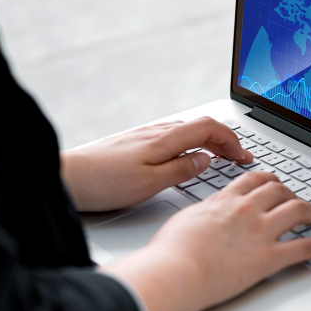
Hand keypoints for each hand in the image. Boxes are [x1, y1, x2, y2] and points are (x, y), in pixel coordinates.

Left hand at [60, 117, 253, 211]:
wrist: (65, 176)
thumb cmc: (103, 183)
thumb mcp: (149, 183)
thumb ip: (181, 169)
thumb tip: (206, 159)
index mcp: (164, 139)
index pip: (209, 127)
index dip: (232, 140)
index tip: (244, 157)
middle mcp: (156, 132)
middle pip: (200, 127)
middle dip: (225, 141)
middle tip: (240, 159)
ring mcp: (143, 135)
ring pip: (186, 131)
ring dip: (208, 142)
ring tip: (220, 159)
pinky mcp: (133, 143)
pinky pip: (172, 137)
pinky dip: (190, 144)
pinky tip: (186, 157)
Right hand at [102, 171, 310, 310]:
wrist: (175, 271)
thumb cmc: (172, 251)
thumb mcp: (185, 219)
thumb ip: (204, 213)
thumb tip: (207, 214)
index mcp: (225, 200)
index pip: (254, 180)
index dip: (269, 180)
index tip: (274, 183)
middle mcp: (247, 210)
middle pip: (279, 190)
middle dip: (291, 192)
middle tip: (295, 199)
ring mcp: (261, 232)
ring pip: (297, 210)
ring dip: (310, 211)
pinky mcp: (269, 258)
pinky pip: (304, 247)